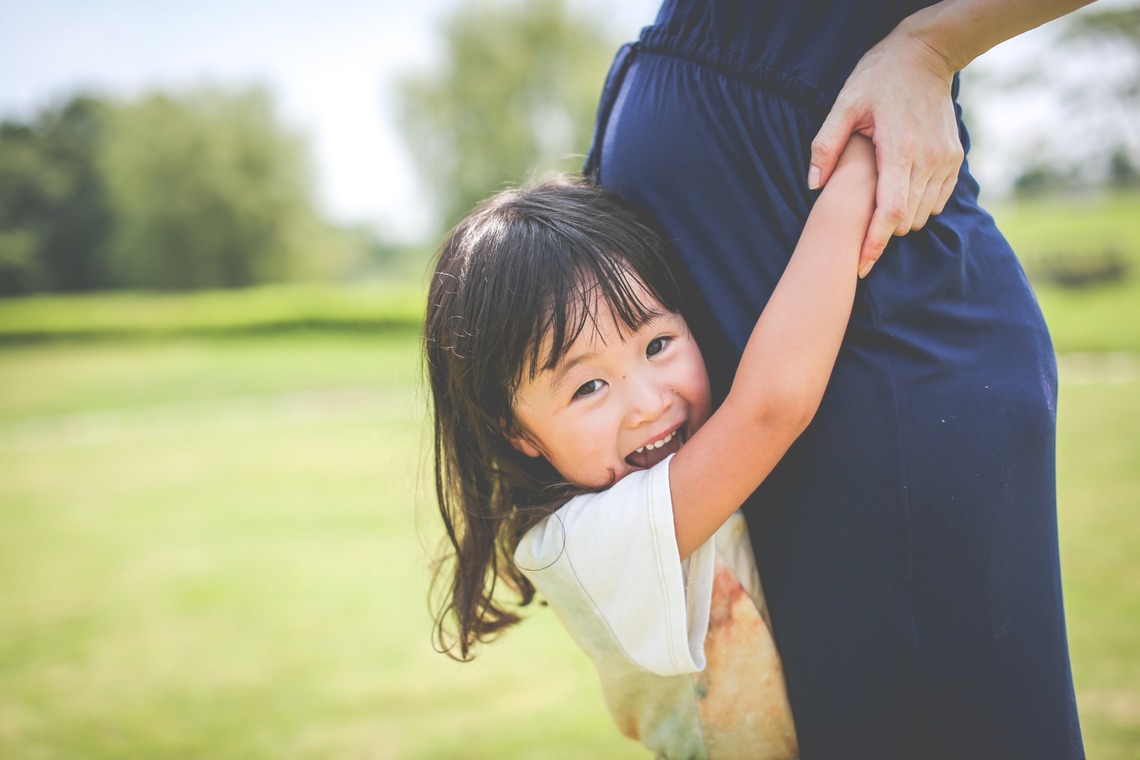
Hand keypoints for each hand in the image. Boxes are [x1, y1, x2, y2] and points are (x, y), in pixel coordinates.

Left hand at [808, 30, 963, 277]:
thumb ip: (827, 145)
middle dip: (882, 234)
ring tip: (876, 215)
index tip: (860, 266)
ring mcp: (945, 160)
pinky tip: (898, 198)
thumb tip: (814, 185)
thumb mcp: (844, 104)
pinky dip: (919, 207)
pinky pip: (938, 201)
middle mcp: (927, 158)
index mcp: (898, 148)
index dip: (874, 243)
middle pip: (905, 220)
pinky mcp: (955, 158)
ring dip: (900, 221)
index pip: (888, 211)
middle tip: (858, 239)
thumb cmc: (878, 78)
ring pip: (923, 214)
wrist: (926, 55)